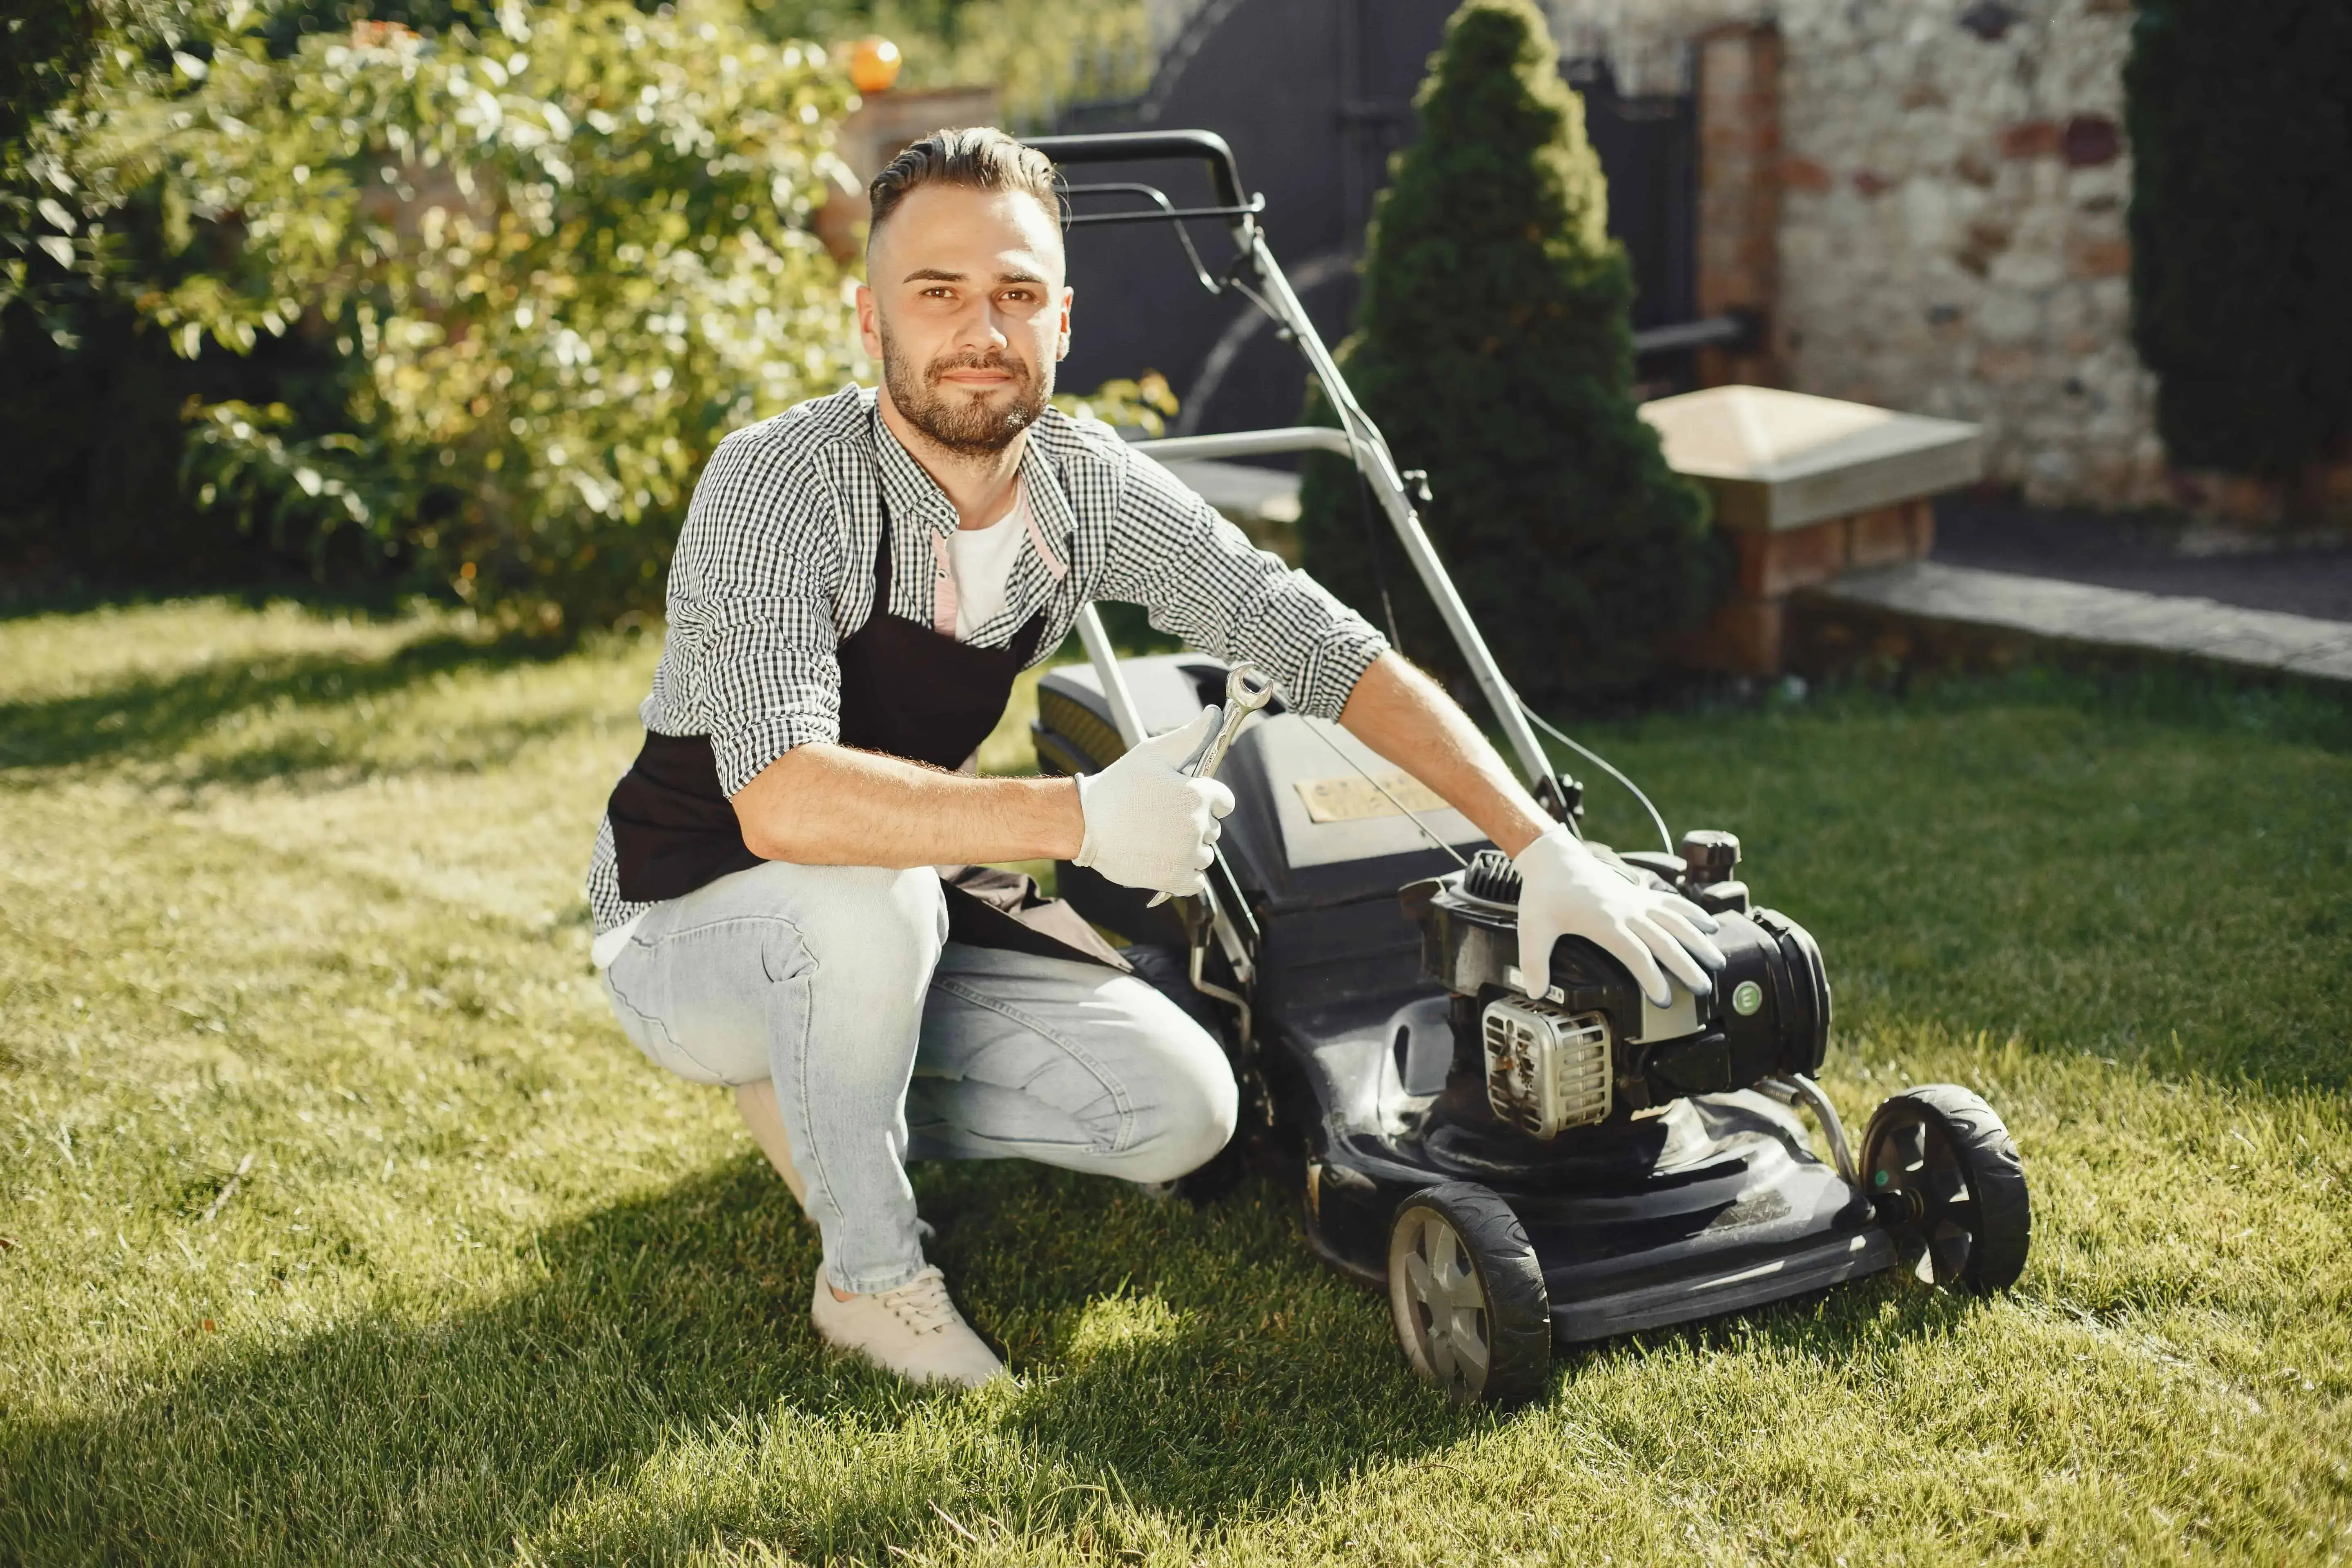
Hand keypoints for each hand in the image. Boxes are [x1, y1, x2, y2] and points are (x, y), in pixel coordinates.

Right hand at [1072, 706, 1235, 896]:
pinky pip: (1197, 881)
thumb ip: (1190, 735)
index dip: (1207, 800)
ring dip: (1189, 849)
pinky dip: (1185, 874)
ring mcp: (1187, 855)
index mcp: (1198, 795)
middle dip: (1194, 823)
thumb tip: (1215, 713)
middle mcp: (1198, 826)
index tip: (1184, 800)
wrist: (1085, 824)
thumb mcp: (1153, 753)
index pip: (1225, 801)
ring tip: (1158, 838)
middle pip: (1213, 829)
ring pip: (1204, 854)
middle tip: (1161, 818)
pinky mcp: (1175, 879)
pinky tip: (1164, 859)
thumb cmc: (1118, 786)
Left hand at [1512, 826, 1725, 1007]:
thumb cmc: (1544, 894)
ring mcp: (1636, 901)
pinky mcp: (1639, 893)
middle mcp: (1627, 912)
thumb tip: (1535, 992)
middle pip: (1664, 940)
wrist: (1554, 858)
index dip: (1652, 977)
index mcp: (1605, 924)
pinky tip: (1710, 925)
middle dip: (1686, 965)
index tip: (1665, 998)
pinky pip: (1672, 903)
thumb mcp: (1533, 928)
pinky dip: (1693, 913)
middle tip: (1704, 988)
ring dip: (1698, 940)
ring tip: (1718, 960)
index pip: (1636, 954)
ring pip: (1676, 921)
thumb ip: (1534, 962)